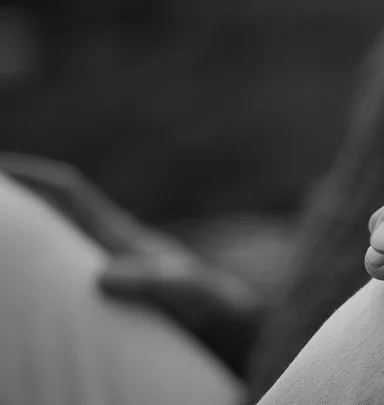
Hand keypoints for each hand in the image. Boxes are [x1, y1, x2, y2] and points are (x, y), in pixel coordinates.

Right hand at [0, 153, 261, 369]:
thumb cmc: (215, 308)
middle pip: (54, 216)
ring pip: (55, 250)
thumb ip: (152, 280)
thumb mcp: (186, 290)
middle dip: (17, 205)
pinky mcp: (112, 302)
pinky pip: (62, 286)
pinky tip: (20, 301)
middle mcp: (110, 250)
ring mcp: (111, 274)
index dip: (32, 176)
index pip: (69, 195)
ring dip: (23, 245)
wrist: (235, 331)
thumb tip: (100, 278)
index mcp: (120, 237)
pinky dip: (38, 285)